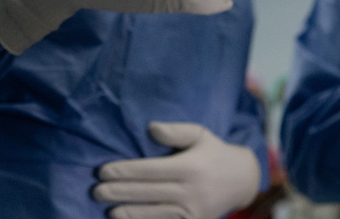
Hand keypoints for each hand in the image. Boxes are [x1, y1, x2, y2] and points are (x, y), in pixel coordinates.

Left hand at [93, 122, 260, 218]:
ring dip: (129, 211)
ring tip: (108, 209)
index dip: (125, 171)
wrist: (242, 180)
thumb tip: (151, 129)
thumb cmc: (214, 153)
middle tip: (96, 191)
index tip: (103, 171)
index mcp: (190, 167)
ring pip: (154, 213)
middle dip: (119, 192)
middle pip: (148, 192)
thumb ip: (176, 131)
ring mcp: (192, 211)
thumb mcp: (200, 134)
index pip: (150, 170)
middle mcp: (191, 191)